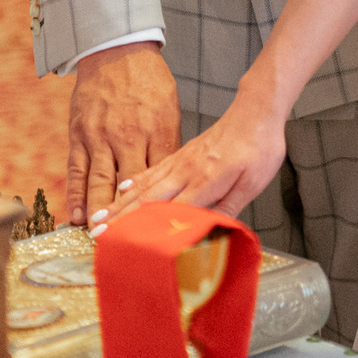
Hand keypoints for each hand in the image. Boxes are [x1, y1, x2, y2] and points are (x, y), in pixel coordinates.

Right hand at [67, 42, 180, 234]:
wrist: (116, 50)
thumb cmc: (149, 83)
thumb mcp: (170, 110)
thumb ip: (169, 147)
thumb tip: (176, 182)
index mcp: (157, 131)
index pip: (162, 177)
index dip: (162, 204)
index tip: (164, 232)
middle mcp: (128, 136)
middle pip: (130, 185)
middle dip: (130, 218)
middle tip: (130, 247)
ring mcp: (101, 136)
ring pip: (100, 182)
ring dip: (101, 212)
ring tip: (101, 238)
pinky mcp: (79, 134)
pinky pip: (76, 170)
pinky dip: (76, 195)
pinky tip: (78, 216)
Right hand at [101, 94, 286, 232]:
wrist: (256, 111)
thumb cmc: (260, 147)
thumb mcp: (253, 184)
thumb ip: (228, 210)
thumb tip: (211, 235)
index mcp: (205, 180)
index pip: (170, 211)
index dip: (147, 230)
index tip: (127, 246)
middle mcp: (186, 170)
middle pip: (148, 199)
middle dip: (121, 219)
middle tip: (97, 234)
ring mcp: (181, 161)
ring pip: (144, 184)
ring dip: (120, 202)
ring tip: (100, 216)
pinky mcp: (181, 153)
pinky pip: (152, 169)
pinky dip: (134, 181)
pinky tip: (122, 188)